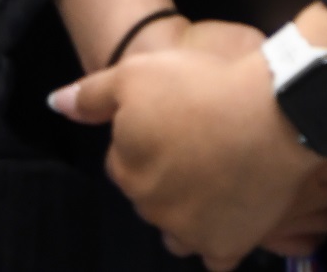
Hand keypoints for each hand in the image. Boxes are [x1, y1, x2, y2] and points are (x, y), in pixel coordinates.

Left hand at [54, 38, 326, 267]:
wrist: (271, 115)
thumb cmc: (199, 87)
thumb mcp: (135, 73)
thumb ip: (90, 95)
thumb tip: (55, 104)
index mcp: (127, 169)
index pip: (120, 162)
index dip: (140, 139)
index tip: (168, 120)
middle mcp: (152, 210)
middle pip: (148, 195)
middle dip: (161, 174)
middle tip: (193, 142)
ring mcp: (190, 233)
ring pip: (175, 229)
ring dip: (183, 211)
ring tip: (209, 177)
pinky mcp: (227, 248)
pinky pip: (213, 257)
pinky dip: (216, 241)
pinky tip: (227, 218)